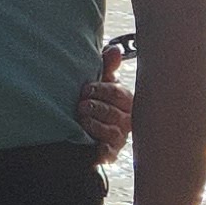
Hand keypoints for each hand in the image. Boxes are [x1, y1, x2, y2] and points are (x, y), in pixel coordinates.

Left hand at [76, 46, 131, 165]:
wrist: (79, 127)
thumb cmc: (94, 99)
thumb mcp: (99, 81)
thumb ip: (106, 66)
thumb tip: (115, 50)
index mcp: (125, 100)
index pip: (119, 94)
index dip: (102, 90)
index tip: (86, 88)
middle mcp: (126, 119)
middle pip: (115, 113)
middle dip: (97, 108)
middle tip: (81, 105)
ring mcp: (119, 137)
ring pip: (113, 132)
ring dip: (96, 125)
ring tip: (82, 119)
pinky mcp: (110, 153)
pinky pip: (110, 152)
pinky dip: (103, 149)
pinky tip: (94, 144)